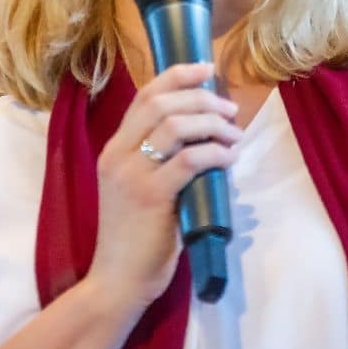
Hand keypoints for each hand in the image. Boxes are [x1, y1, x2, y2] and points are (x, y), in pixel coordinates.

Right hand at [84, 62, 241, 311]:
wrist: (117, 281)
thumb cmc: (135, 237)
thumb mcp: (140, 187)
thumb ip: (160, 159)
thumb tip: (206, 133)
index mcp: (114, 149)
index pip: (144, 95)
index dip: (177, 75)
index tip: (207, 68)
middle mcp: (117, 155)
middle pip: (161, 103)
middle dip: (202, 98)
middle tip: (229, 110)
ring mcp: (131, 174)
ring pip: (176, 126)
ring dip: (213, 124)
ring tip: (233, 136)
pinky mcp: (150, 196)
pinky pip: (189, 160)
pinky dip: (215, 153)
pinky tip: (229, 159)